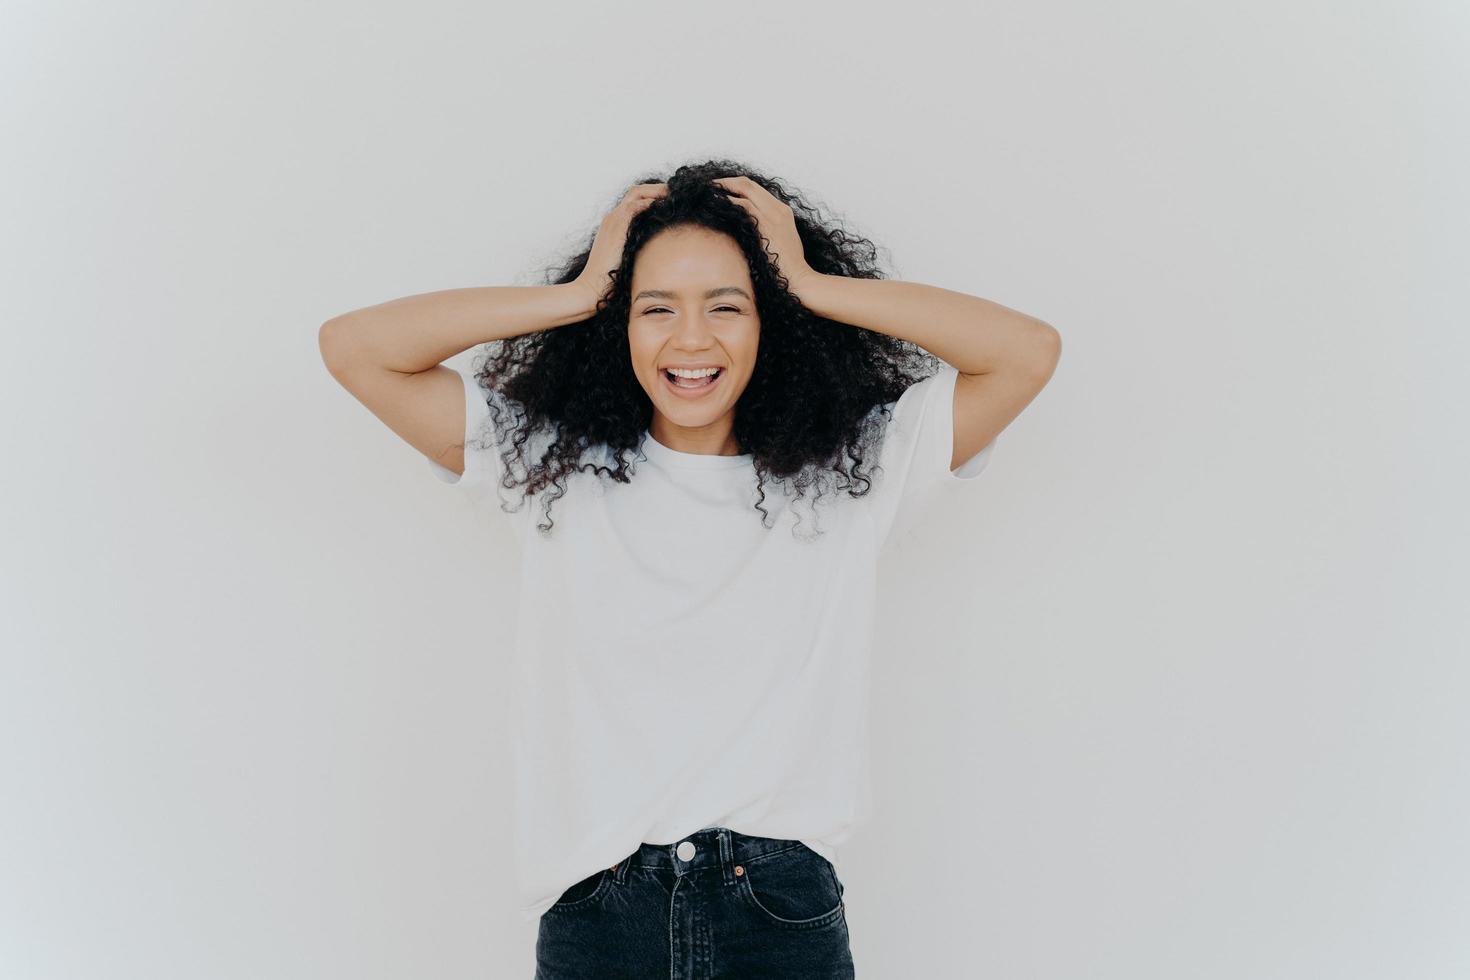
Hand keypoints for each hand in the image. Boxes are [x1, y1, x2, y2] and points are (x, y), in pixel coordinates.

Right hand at [574, 182, 668, 306]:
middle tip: (676, 191)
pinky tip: (665, 206)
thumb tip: (658, 255)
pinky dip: (651, 202)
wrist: (591, 288)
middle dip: (657, 189)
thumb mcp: (627, 261)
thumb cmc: (608, 281)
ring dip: (657, 191)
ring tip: (675, 194)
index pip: (634, 201)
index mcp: (614, 225)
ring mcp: (613, 221)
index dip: (652, 196)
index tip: (670, 200)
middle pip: (636, 191)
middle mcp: (612, 218)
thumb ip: (639, 252)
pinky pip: (635, 206)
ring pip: (637, 193)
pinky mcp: (616, 227)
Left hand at [712, 175, 817, 292]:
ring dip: (723, 188)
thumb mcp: (779, 244)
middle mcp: (778, 209)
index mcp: (783, 211)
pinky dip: (727, 201)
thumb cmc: (787, 269)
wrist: (799, 279)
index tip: (721, 190)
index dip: (736, 186)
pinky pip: (742, 204)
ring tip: (707, 192)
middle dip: (727, 182)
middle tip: (709, 186)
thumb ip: (766, 232)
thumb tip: (747, 233)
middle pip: (749, 184)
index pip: (756, 190)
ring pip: (744, 188)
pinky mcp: (765, 224)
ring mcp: (772, 214)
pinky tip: (714, 203)